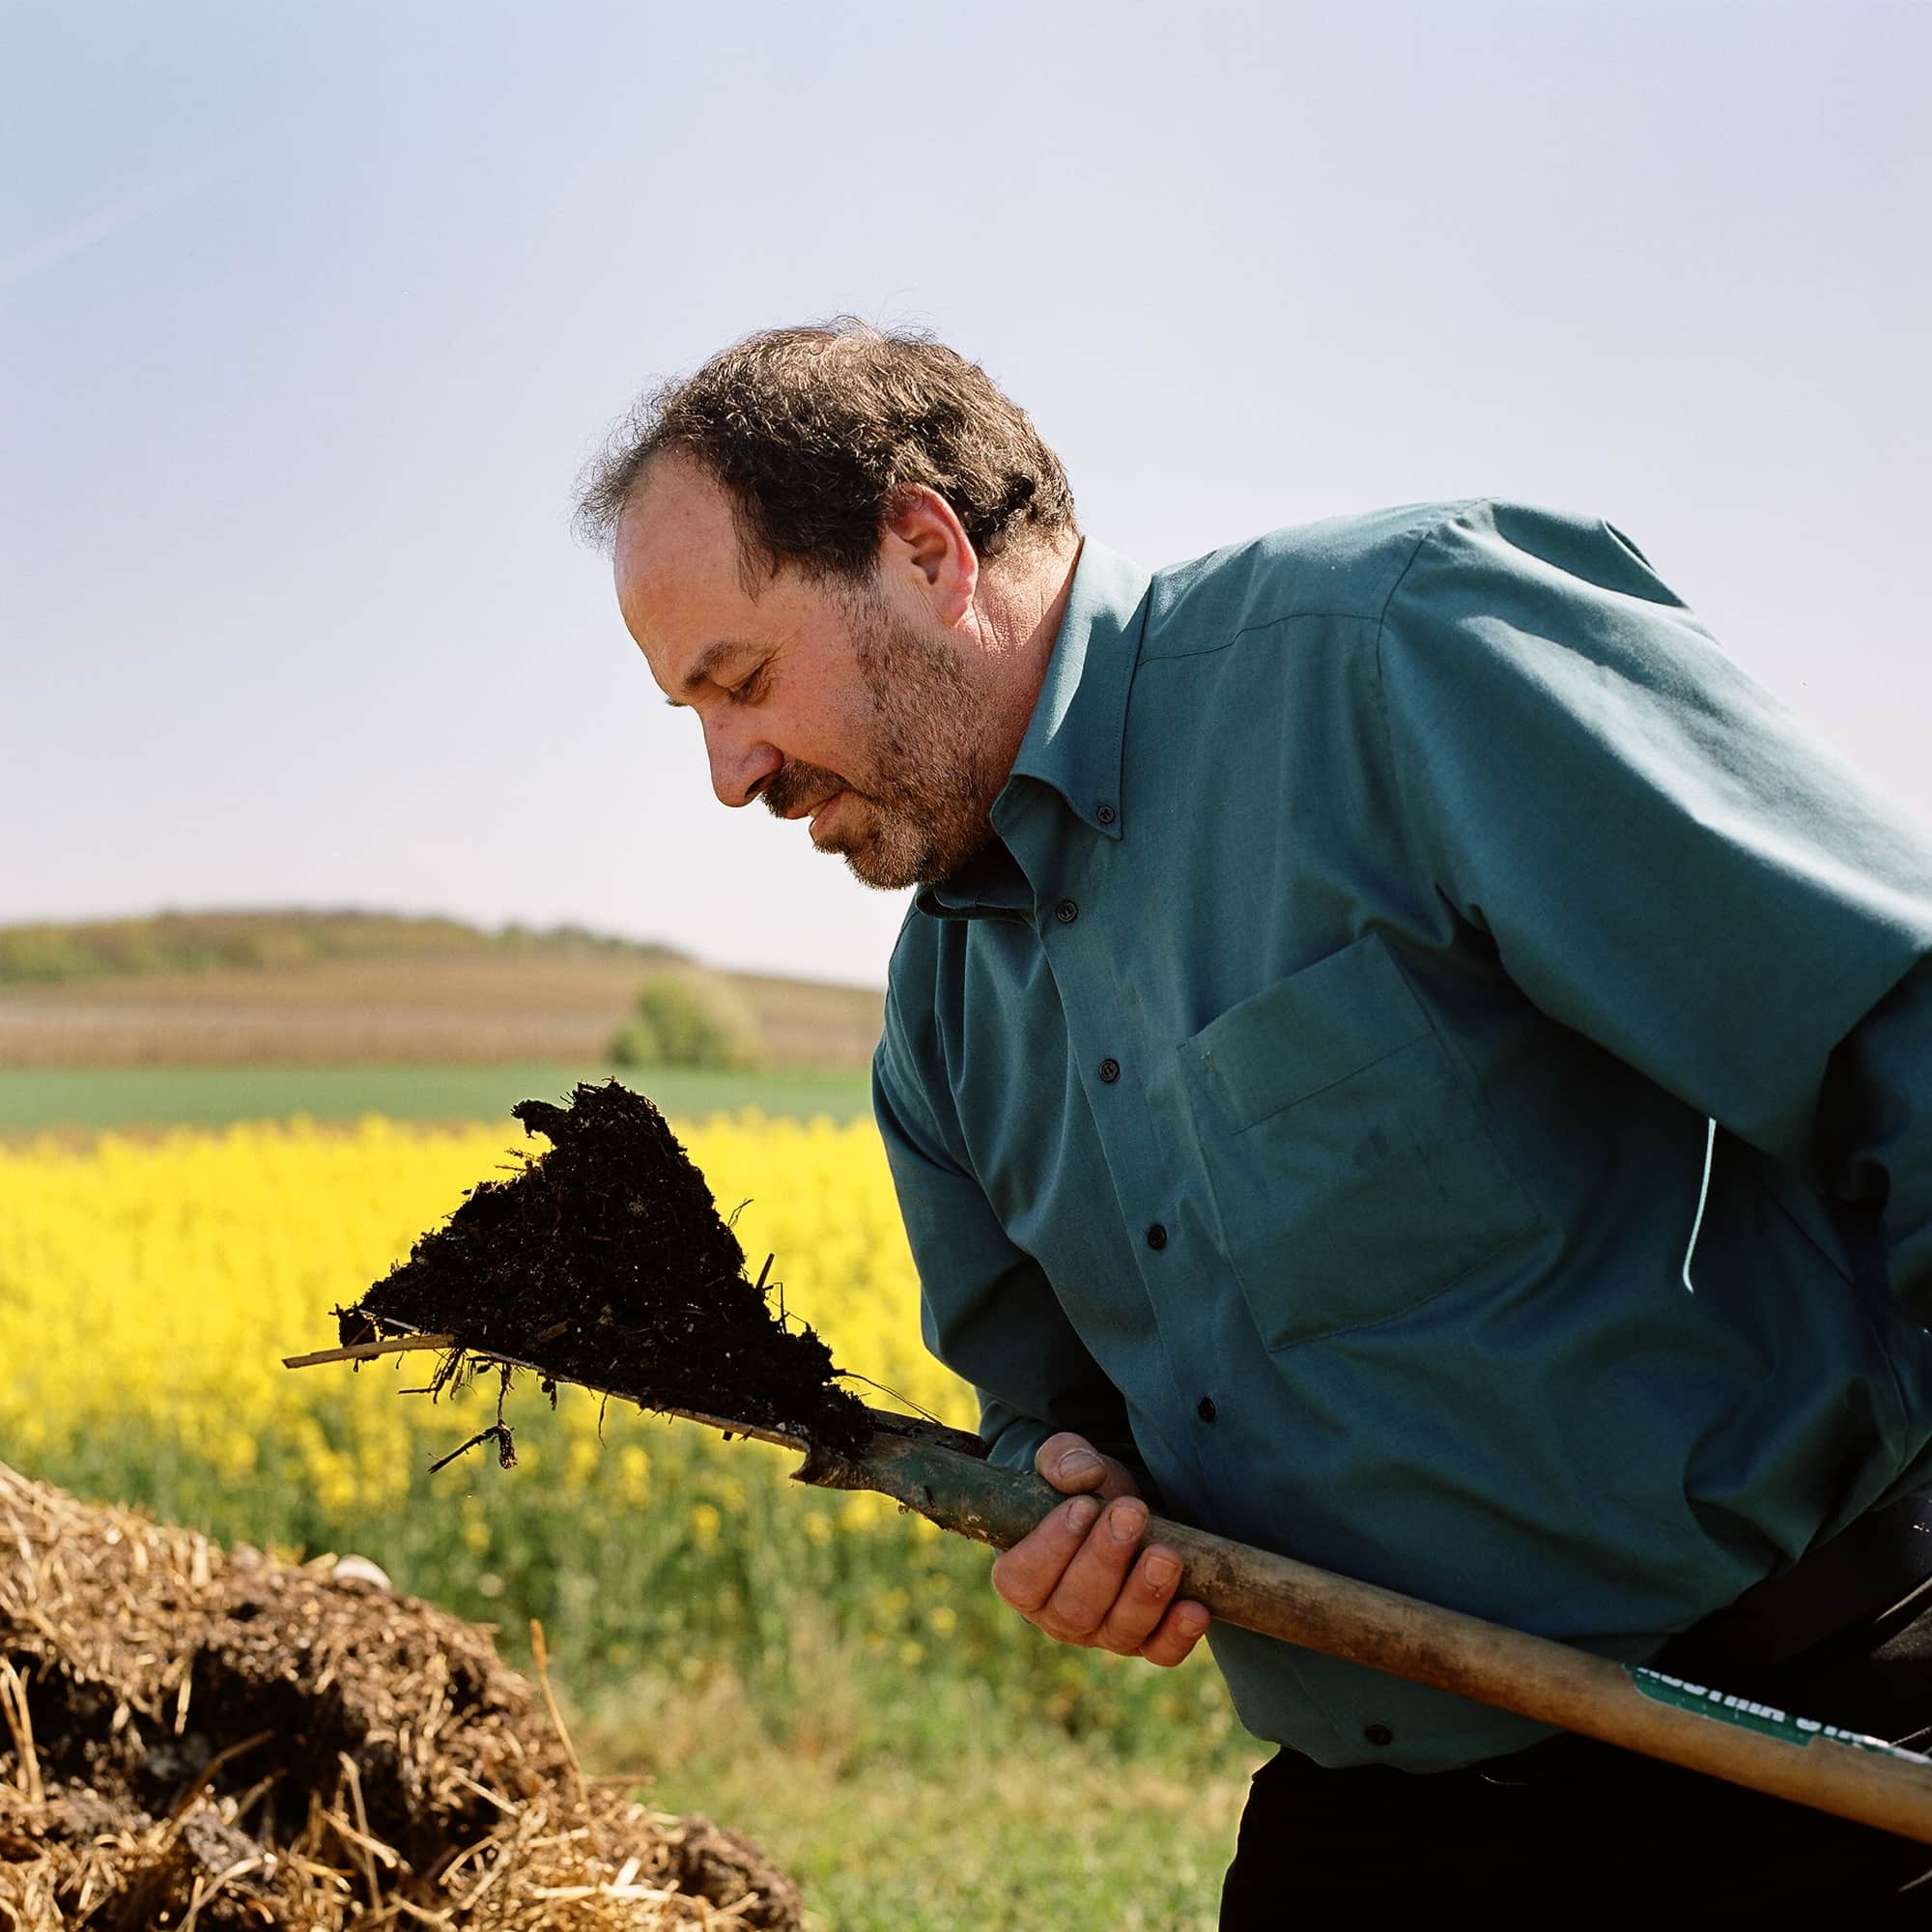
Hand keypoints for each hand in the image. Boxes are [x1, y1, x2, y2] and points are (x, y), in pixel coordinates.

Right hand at [989, 1431, 1209, 1666]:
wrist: (1122, 1511)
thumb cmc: (1082, 1490)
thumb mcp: (1064, 1462)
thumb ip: (1061, 1459)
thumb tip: (1082, 1474)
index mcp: (1023, 1580)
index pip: (1023, 1581)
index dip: (1051, 1547)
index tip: (1083, 1506)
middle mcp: (1059, 1617)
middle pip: (1075, 1608)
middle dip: (1106, 1559)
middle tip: (1131, 1513)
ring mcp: (1103, 1634)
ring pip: (1119, 1630)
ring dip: (1144, 1594)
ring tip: (1166, 1555)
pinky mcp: (1146, 1641)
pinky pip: (1160, 1653)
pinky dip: (1177, 1635)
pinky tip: (1195, 1608)